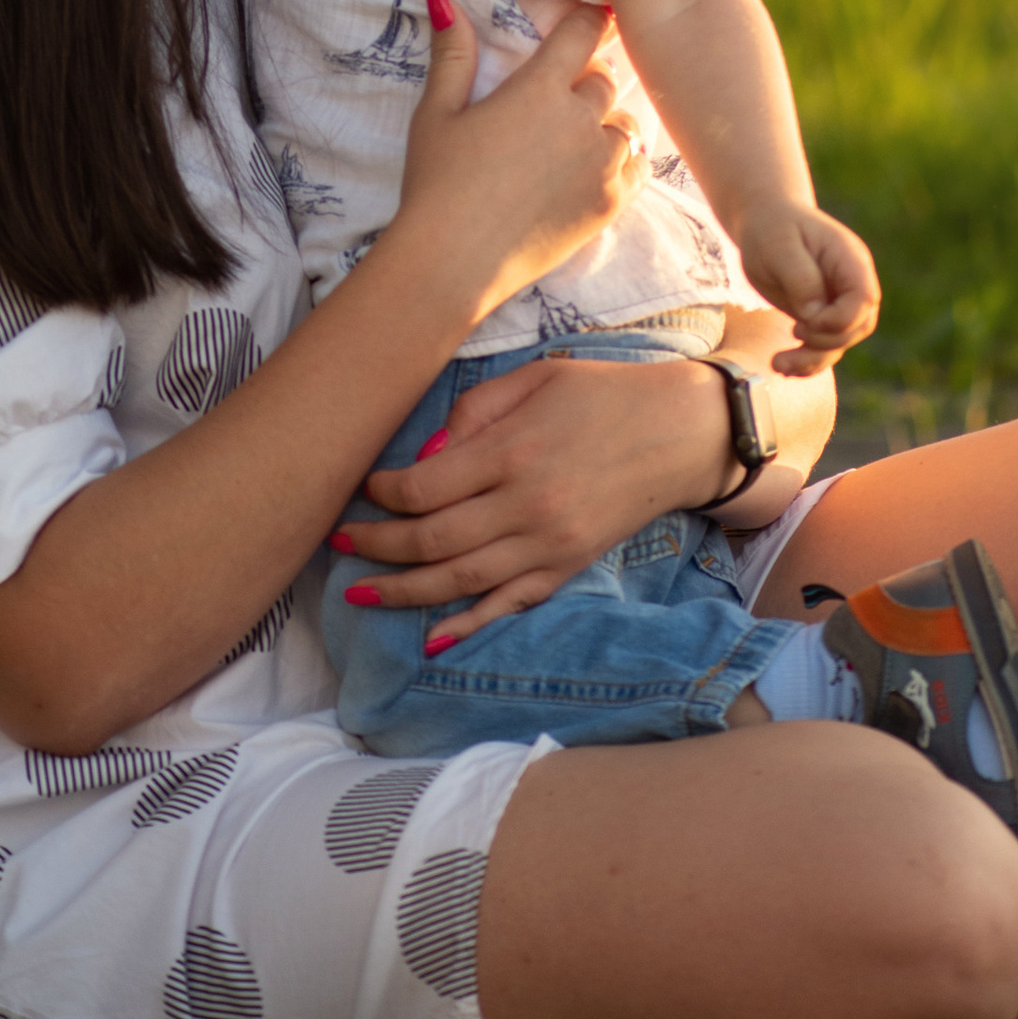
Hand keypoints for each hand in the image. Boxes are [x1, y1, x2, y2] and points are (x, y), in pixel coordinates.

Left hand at [335, 349, 734, 639]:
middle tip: (337, 542)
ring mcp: (547, 547)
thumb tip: (423, 456)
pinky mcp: (565, 569)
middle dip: (374, 546)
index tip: (362, 487)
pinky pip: (507, 605)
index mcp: (513, 452)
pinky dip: (467, 626)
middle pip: (430, 541)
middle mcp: (526, 508)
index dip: (381, 493)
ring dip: (401, 592)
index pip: (423, 487)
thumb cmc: (601, 394)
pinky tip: (430, 639)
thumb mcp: (535, 378)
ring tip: (357, 593)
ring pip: (458, 582)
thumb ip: (473, 410)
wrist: (680, 433)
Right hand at [391, 0, 634, 327]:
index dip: (590, 19)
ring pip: (626, 124)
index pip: (584, 32)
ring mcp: (601, 164)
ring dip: (607, 122)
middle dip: (587, 79)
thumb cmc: (437, 184)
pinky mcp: (610, 204)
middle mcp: (580, 119)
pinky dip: (624, 161)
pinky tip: (598, 167)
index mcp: (539, 88)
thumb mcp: (436, 113)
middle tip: (564, 93)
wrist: (453, 262)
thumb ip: (453, 55)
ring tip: (578, 136)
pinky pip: (638, 167)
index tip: (592, 17)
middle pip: (605, 79)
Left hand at [733, 200, 879, 375]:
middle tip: (792, 333)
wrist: (763, 221)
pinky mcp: (819, 316)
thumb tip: (814, 315)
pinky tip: (781, 366)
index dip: (840, 320)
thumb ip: (800, 276)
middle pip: (857, 327)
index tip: (806, 321)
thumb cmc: (772, 226)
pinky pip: (821, 347)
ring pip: (839, 343)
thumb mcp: (780, 244)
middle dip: (826, 342)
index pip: (863, 300)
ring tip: (778, 365)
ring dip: (812, 360)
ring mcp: (836, 302)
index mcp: (849, 260)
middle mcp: (850, 284)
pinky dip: (804, 362)